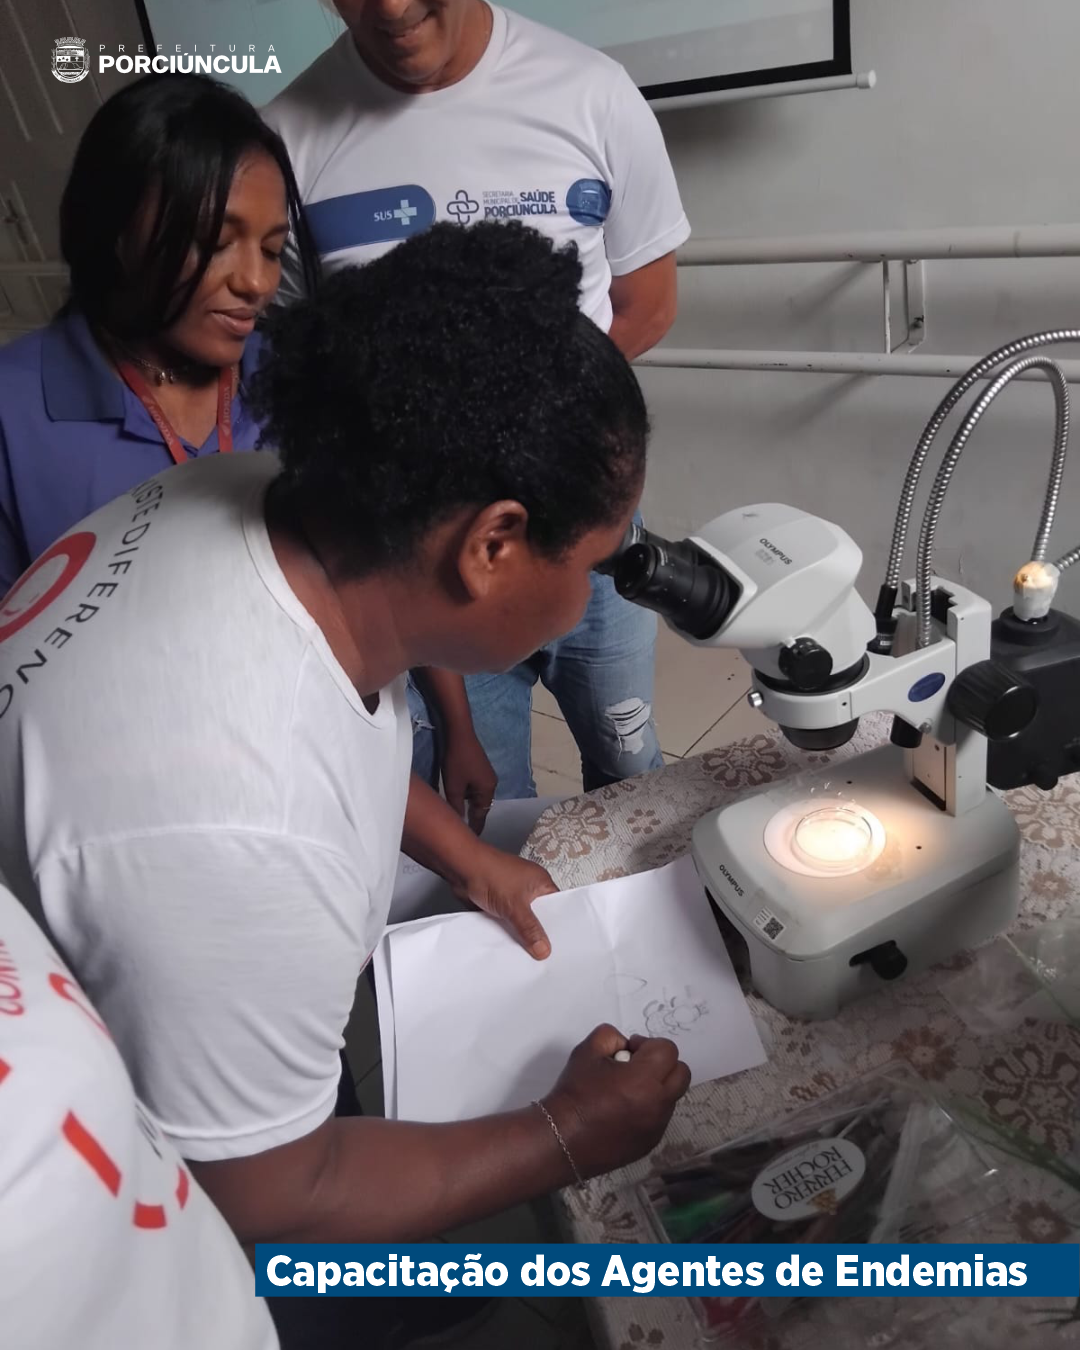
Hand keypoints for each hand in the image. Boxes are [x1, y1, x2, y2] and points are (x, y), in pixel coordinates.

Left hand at [441, 731, 497, 834]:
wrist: (459, 733)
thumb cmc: (457, 761)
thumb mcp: (453, 787)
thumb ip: (456, 807)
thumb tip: (459, 823)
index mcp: (488, 791)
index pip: (482, 816)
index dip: (474, 828)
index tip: (469, 841)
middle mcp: (491, 785)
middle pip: (480, 807)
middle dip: (471, 817)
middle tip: (460, 830)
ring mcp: (486, 775)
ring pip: (476, 797)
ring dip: (467, 804)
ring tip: (456, 815)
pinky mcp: (480, 768)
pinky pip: (474, 787)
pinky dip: (466, 794)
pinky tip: (455, 796)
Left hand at [456, 844, 557, 958]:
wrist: (460, 869)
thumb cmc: (491, 874)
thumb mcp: (515, 905)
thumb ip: (530, 929)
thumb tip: (544, 950)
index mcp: (541, 884)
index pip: (558, 908)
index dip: (560, 927)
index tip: (563, 948)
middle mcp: (529, 890)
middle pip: (540, 918)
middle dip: (539, 935)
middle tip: (546, 959)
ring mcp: (513, 898)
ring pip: (522, 923)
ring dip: (521, 935)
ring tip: (529, 958)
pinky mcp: (499, 906)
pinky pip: (508, 924)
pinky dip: (507, 933)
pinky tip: (509, 948)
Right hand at [542, 1025, 690, 1177]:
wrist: (562, 1140)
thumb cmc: (574, 1093)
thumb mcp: (587, 1051)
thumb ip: (610, 1036)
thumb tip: (626, 1046)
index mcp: (644, 1079)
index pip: (668, 1050)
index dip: (648, 1044)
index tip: (628, 1052)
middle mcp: (657, 1104)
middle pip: (681, 1073)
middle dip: (662, 1064)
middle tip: (636, 1067)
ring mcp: (656, 1126)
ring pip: (672, 1096)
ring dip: (657, 1087)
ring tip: (628, 1090)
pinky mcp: (651, 1143)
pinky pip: (661, 1117)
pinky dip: (650, 1108)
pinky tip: (623, 1111)